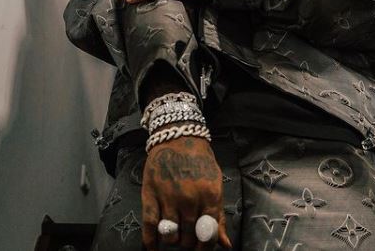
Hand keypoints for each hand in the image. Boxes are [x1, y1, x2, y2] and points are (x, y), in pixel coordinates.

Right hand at [141, 135, 231, 249]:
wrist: (178, 135)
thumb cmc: (199, 159)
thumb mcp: (215, 182)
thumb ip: (218, 214)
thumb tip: (226, 245)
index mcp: (210, 195)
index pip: (209, 234)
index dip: (205, 247)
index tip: (202, 248)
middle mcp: (190, 198)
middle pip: (189, 238)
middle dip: (189, 243)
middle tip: (188, 239)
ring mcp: (169, 197)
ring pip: (171, 236)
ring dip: (173, 241)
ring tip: (175, 236)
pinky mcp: (150, 194)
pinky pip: (149, 226)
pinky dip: (151, 243)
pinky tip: (154, 249)